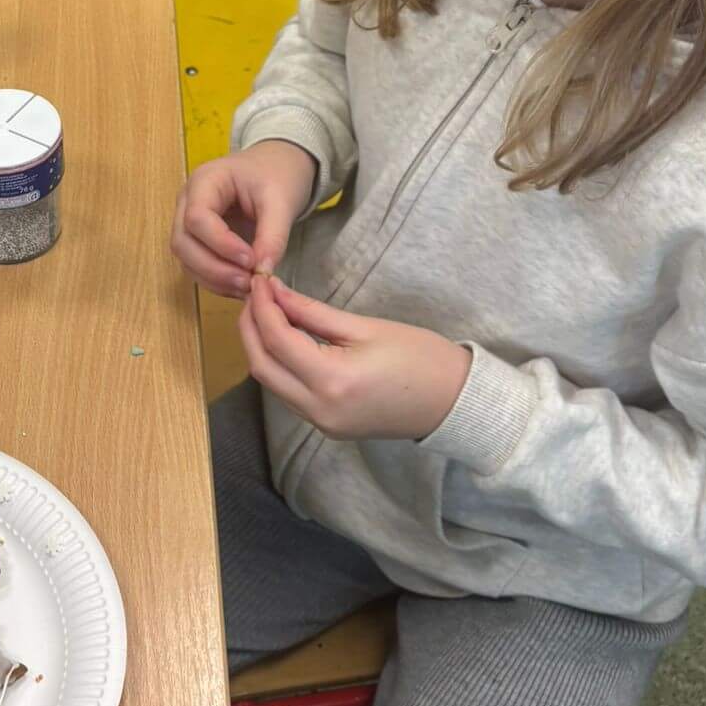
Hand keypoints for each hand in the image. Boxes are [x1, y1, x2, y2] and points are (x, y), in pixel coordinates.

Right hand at [169, 141, 317, 297]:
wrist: (276, 168)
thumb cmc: (276, 175)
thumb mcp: (281, 200)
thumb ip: (273, 236)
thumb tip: (263, 272)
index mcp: (204, 181)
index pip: (196, 218)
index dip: (220, 244)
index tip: (251, 261)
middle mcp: (188, 201)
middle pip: (182, 242)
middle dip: (213, 268)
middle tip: (248, 282)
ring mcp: (188, 221)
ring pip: (185, 258)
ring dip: (213, 278)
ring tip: (247, 287)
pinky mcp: (198, 239)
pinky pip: (197, 265)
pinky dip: (216, 281)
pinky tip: (241, 286)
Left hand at [239, 275, 470, 440]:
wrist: (455, 402)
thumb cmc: (421, 358)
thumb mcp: (365, 327)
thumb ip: (313, 313)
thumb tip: (275, 292)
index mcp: (331, 381)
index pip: (276, 339)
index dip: (262, 305)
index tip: (260, 278)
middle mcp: (319, 409)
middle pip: (261, 365)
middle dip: (250, 326)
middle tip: (255, 292)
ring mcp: (322, 423)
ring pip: (271, 382)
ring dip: (261, 346)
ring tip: (266, 310)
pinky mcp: (328, 427)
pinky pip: (288, 394)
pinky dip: (279, 364)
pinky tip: (284, 338)